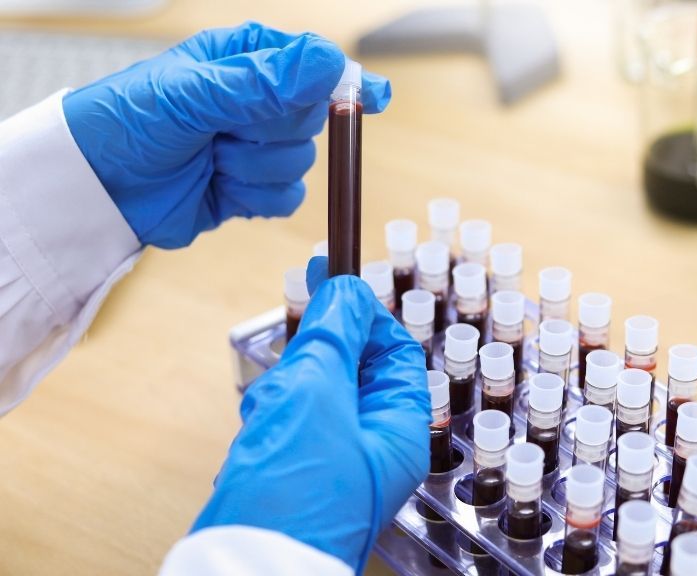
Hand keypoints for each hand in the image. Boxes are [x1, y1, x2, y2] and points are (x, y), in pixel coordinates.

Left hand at [63, 22, 391, 248]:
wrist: (98, 186)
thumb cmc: (129, 121)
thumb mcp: (195, 92)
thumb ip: (266, 81)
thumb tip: (329, 63)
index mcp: (246, 58)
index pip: (312, 63)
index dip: (341, 81)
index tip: (372, 97)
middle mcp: (258, 99)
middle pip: (312, 118)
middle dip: (271, 131)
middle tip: (226, 129)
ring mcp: (257, 145)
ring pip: (301, 162)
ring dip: (254, 168)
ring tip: (210, 159)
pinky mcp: (253, 188)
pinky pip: (287, 198)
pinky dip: (253, 198)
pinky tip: (220, 187)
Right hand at [191, 257, 429, 570]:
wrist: (242, 566)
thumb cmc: (295, 494)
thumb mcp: (319, 394)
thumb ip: (333, 336)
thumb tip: (347, 292)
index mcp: (398, 429)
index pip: (393, 352)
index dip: (364, 315)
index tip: (332, 282)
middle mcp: (371, 446)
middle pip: (349, 368)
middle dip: (314, 358)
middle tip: (293, 365)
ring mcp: (330, 460)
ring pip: (309, 394)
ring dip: (286, 391)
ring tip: (273, 413)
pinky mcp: (292, 470)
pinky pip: (283, 424)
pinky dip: (267, 418)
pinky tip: (258, 435)